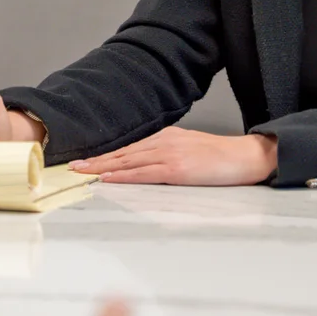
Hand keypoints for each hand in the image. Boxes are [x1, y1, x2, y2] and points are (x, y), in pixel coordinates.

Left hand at [69, 127, 275, 185]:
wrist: (245, 156)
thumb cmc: (220, 157)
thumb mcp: (189, 147)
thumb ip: (167, 152)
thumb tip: (147, 162)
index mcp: (165, 137)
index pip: (128, 147)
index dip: (105, 154)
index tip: (85, 159)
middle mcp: (163, 142)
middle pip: (122, 152)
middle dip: (96, 160)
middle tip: (71, 166)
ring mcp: (169, 155)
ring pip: (128, 161)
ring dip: (102, 167)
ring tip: (82, 172)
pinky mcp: (177, 170)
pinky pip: (144, 173)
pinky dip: (124, 175)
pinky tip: (109, 178)